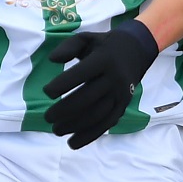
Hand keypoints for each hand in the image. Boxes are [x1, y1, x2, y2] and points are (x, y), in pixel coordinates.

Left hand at [43, 22, 158, 148]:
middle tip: (47, 117)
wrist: (135, 52)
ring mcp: (120, 95)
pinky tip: (72, 143)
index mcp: (104, 60)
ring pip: (97, 115)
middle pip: (87, 98)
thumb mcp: (85, 39)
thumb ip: (67, 47)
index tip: (46, 92)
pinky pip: (106, 125)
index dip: (62, 84)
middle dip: (65, 110)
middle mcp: (114, 78)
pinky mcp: (122, 107)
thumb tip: (53, 61)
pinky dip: (89, 136)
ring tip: (56, 130)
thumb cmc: (103, 46)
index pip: (81, 74)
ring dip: (74, 126)